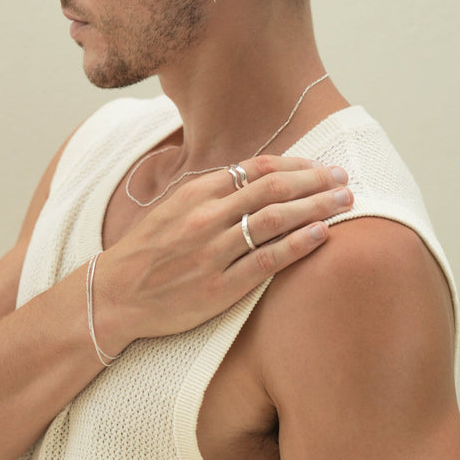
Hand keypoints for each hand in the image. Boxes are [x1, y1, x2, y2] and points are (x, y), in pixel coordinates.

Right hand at [96, 155, 351, 349]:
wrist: (114, 295)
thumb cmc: (147, 252)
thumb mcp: (172, 208)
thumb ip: (211, 193)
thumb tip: (256, 177)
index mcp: (195, 194)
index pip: (256, 169)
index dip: (294, 164)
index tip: (319, 165)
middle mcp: (206, 218)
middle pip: (272, 190)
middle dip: (314, 181)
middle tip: (345, 178)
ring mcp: (212, 253)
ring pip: (274, 221)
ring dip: (315, 207)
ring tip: (344, 202)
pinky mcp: (218, 288)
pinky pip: (266, 261)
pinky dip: (297, 245)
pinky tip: (322, 235)